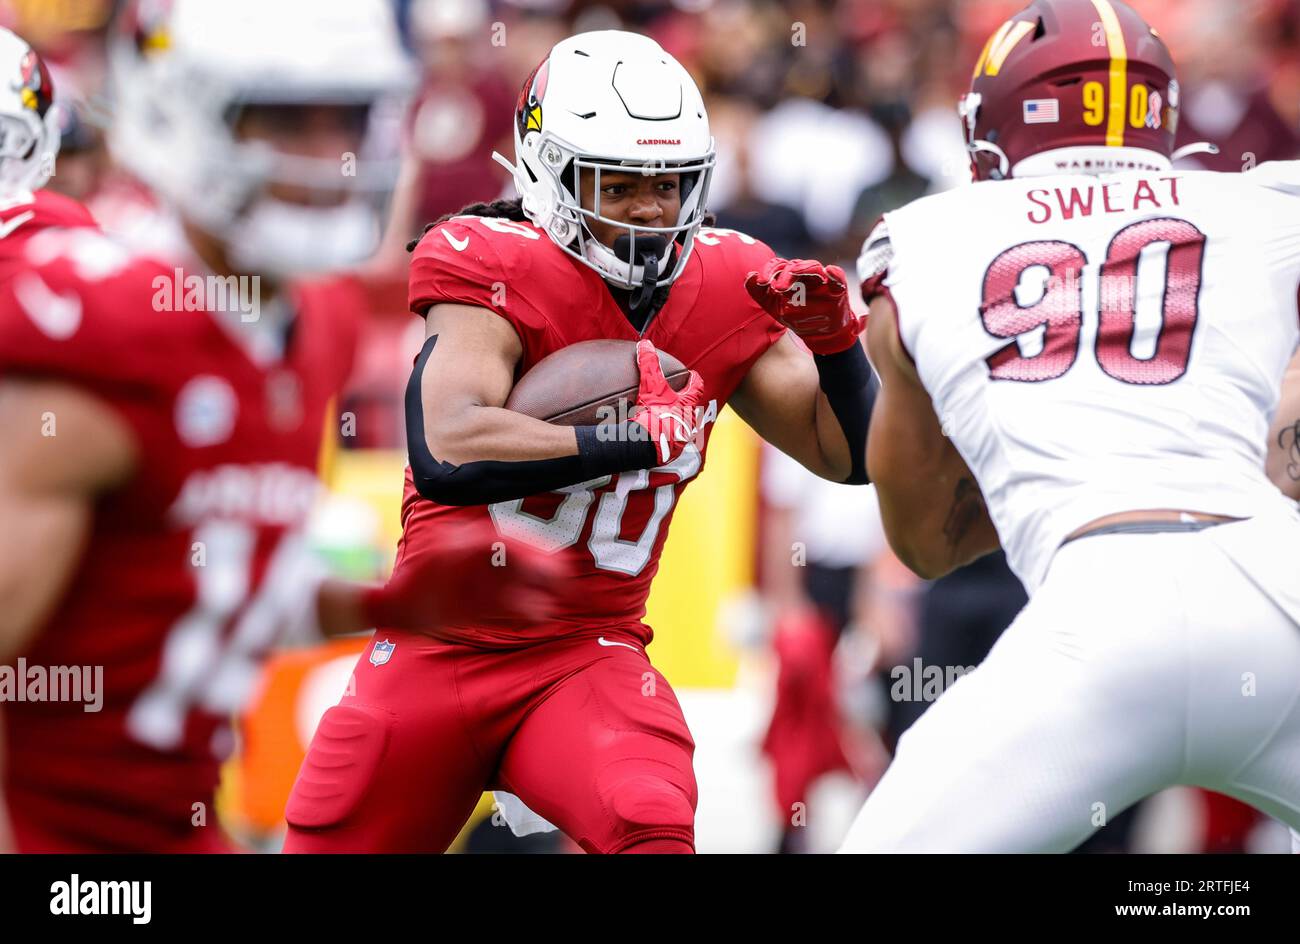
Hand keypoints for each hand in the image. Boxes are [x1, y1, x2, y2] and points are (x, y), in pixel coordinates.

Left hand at [362, 518, 566, 631]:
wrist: (391, 608)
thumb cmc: (411, 581)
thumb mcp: (439, 558)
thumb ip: (467, 546)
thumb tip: (493, 537)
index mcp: (475, 545)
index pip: (515, 544)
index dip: (538, 553)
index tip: (556, 565)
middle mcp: (482, 563)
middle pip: (523, 565)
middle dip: (545, 575)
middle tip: (566, 587)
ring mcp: (482, 584)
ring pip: (520, 588)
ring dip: (538, 596)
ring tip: (553, 608)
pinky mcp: (480, 605)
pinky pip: (509, 607)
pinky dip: (525, 610)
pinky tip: (538, 617)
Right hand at [629, 338, 705, 463]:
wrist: (649, 446)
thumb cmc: (654, 415)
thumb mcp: (650, 386)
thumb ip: (648, 364)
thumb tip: (645, 344)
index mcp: (686, 404)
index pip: (696, 388)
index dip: (695, 380)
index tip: (694, 375)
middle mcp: (688, 421)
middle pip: (691, 409)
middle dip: (686, 404)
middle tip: (679, 400)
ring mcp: (681, 437)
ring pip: (683, 426)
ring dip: (677, 422)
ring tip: (667, 420)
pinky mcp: (672, 451)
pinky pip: (672, 442)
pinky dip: (667, 437)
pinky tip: (658, 437)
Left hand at [745, 258, 866, 354]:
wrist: (819, 335)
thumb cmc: (796, 316)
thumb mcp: (774, 307)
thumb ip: (759, 292)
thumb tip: (750, 275)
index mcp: (790, 276)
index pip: (780, 266)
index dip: (769, 270)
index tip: (762, 281)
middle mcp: (805, 275)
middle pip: (795, 265)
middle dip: (786, 274)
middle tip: (778, 288)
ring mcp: (822, 280)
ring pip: (814, 267)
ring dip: (804, 270)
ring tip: (795, 279)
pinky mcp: (837, 288)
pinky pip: (837, 276)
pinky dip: (834, 273)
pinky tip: (829, 271)